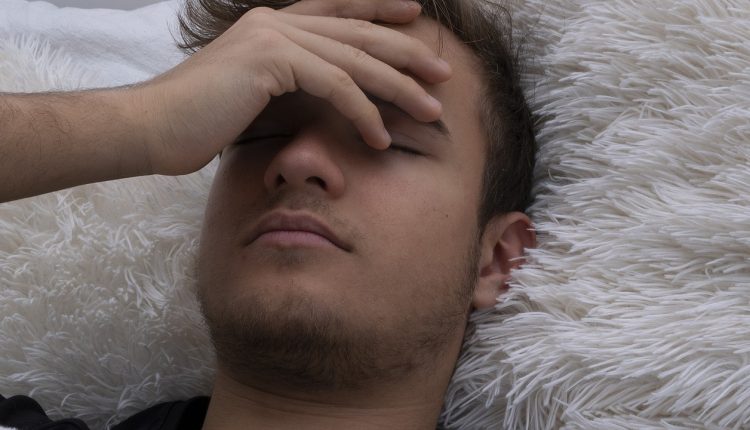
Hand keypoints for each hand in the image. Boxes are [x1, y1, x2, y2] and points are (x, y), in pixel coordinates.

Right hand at [130, 0, 452, 175]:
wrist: (150, 127)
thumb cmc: (196, 121)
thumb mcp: (250, 95)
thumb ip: (285, 86)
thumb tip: (317, 100)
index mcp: (272, 26)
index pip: (337, 11)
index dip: (378, 8)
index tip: (414, 15)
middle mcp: (276, 22)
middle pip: (357, 31)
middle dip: (406, 52)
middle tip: (443, 72)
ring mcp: (273, 36)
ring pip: (355, 58)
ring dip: (399, 87)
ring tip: (431, 111)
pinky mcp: (271, 60)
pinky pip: (335, 84)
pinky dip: (363, 112)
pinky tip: (382, 138)